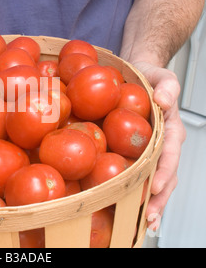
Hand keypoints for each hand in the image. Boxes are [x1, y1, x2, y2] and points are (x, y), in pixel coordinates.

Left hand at [132, 62, 185, 229]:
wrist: (138, 75)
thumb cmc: (150, 76)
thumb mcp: (161, 76)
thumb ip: (167, 86)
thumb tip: (164, 99)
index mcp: (170, 128)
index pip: (170, 153)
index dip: (164, 171)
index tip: (153, 187)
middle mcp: (164, 143)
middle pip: (166, 175)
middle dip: (159, 197)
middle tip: (148, 217)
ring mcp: (152, 150)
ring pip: (155, 179)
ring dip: (150, 201)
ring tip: (142, 220)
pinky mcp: (138, 151)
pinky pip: (139, 172)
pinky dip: (136, 190)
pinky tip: (125, 203)